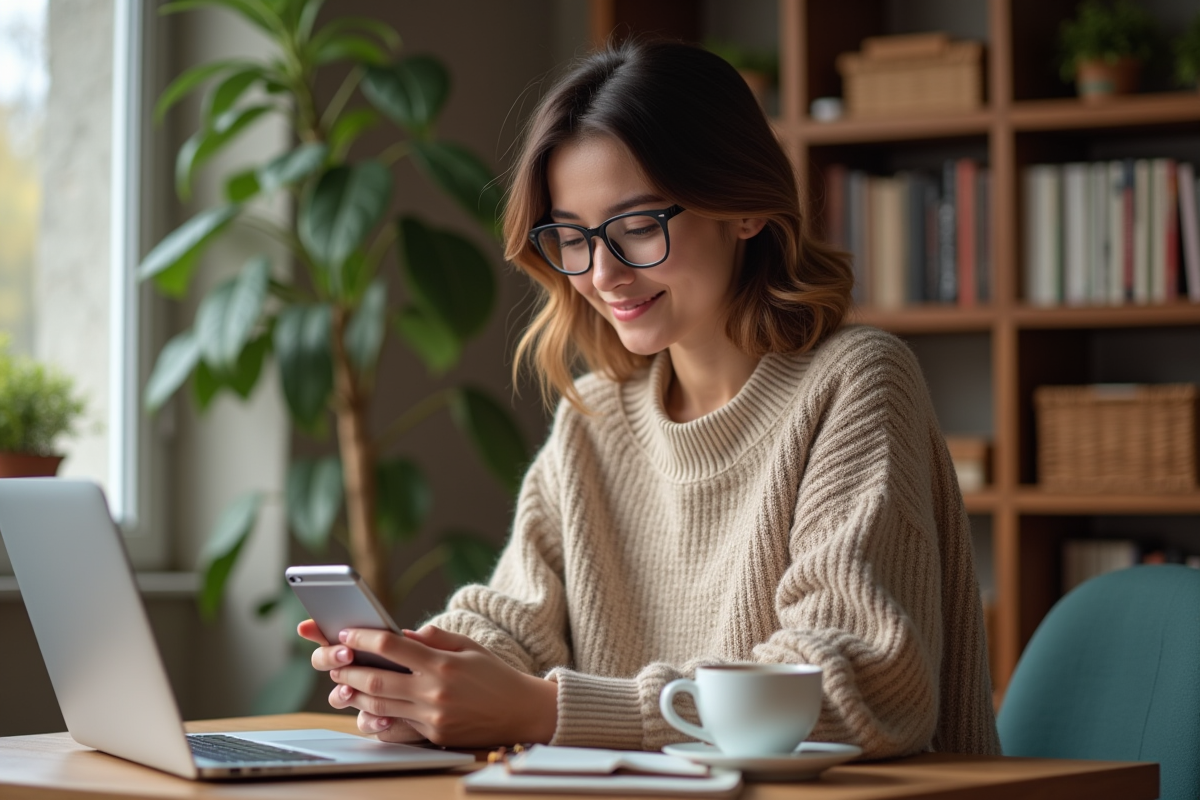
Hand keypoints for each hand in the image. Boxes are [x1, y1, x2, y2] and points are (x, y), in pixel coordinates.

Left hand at [298, 620, 558, 746]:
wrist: (523, 712)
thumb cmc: (495, 675)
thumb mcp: (470, 646)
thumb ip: (436, 637)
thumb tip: (403, 634)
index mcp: (442, 663)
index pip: (393, 647)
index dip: (365, 638)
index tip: (347, 632)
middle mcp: (434, 691)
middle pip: (378, 680)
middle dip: (349, 668)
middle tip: (332, 659)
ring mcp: (432, 716)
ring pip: (380, 706)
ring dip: (356, 694)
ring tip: (342, 683)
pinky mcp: (433, 735)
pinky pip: (395, 728)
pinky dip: (376, 720)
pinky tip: (364, 711)